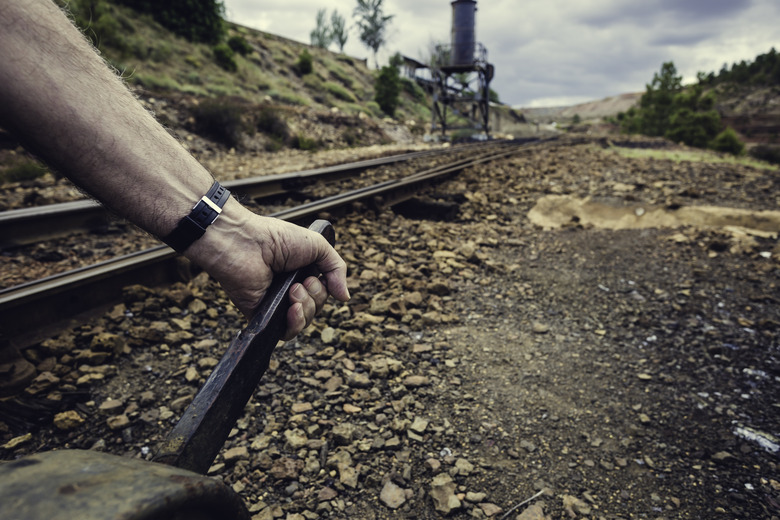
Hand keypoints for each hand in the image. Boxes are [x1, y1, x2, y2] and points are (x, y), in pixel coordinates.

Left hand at [187, 200, 349, 337]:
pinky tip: (292, 308)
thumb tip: (345, 297)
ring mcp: (277, 303)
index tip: (318, 275)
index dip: (327, 287)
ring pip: (305, 320)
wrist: (245, 243)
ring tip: (293, 290)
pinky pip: (287, 332)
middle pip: (317, 307)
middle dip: (316, 296)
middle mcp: (290, 289)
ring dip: (306, 307)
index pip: (324, 291)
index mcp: (301, 272)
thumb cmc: (275, 238)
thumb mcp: (318, 246)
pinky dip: (295, 323)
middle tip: (301, 281)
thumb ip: (337, 269)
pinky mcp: (264, 315)